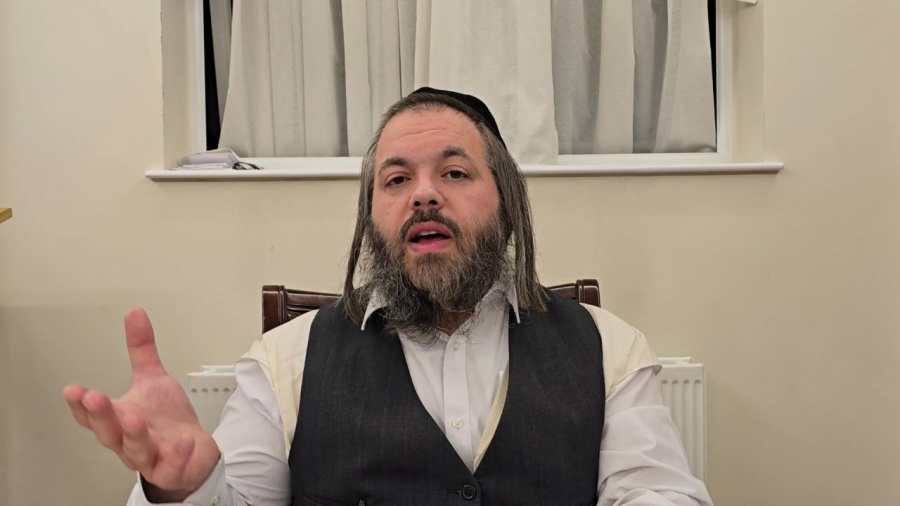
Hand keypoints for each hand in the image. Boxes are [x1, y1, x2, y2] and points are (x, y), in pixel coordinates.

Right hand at [63, 308, 219, 501]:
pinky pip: (173, 467)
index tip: (73, 389)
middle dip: (102, 416)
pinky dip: (178, 455)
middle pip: (109, 433)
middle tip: (95, 398)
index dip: (81, 406)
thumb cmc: (167, 420)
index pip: (92, 416)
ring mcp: (150, 458)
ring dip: (134, 436)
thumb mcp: (153, 380)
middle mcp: (129, 442)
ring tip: (134, 418)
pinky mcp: (173, 471)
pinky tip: (184, 440)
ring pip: (136, 452)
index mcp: (119, 421)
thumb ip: (142, 350)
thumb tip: (135, 313)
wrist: (194, 451)